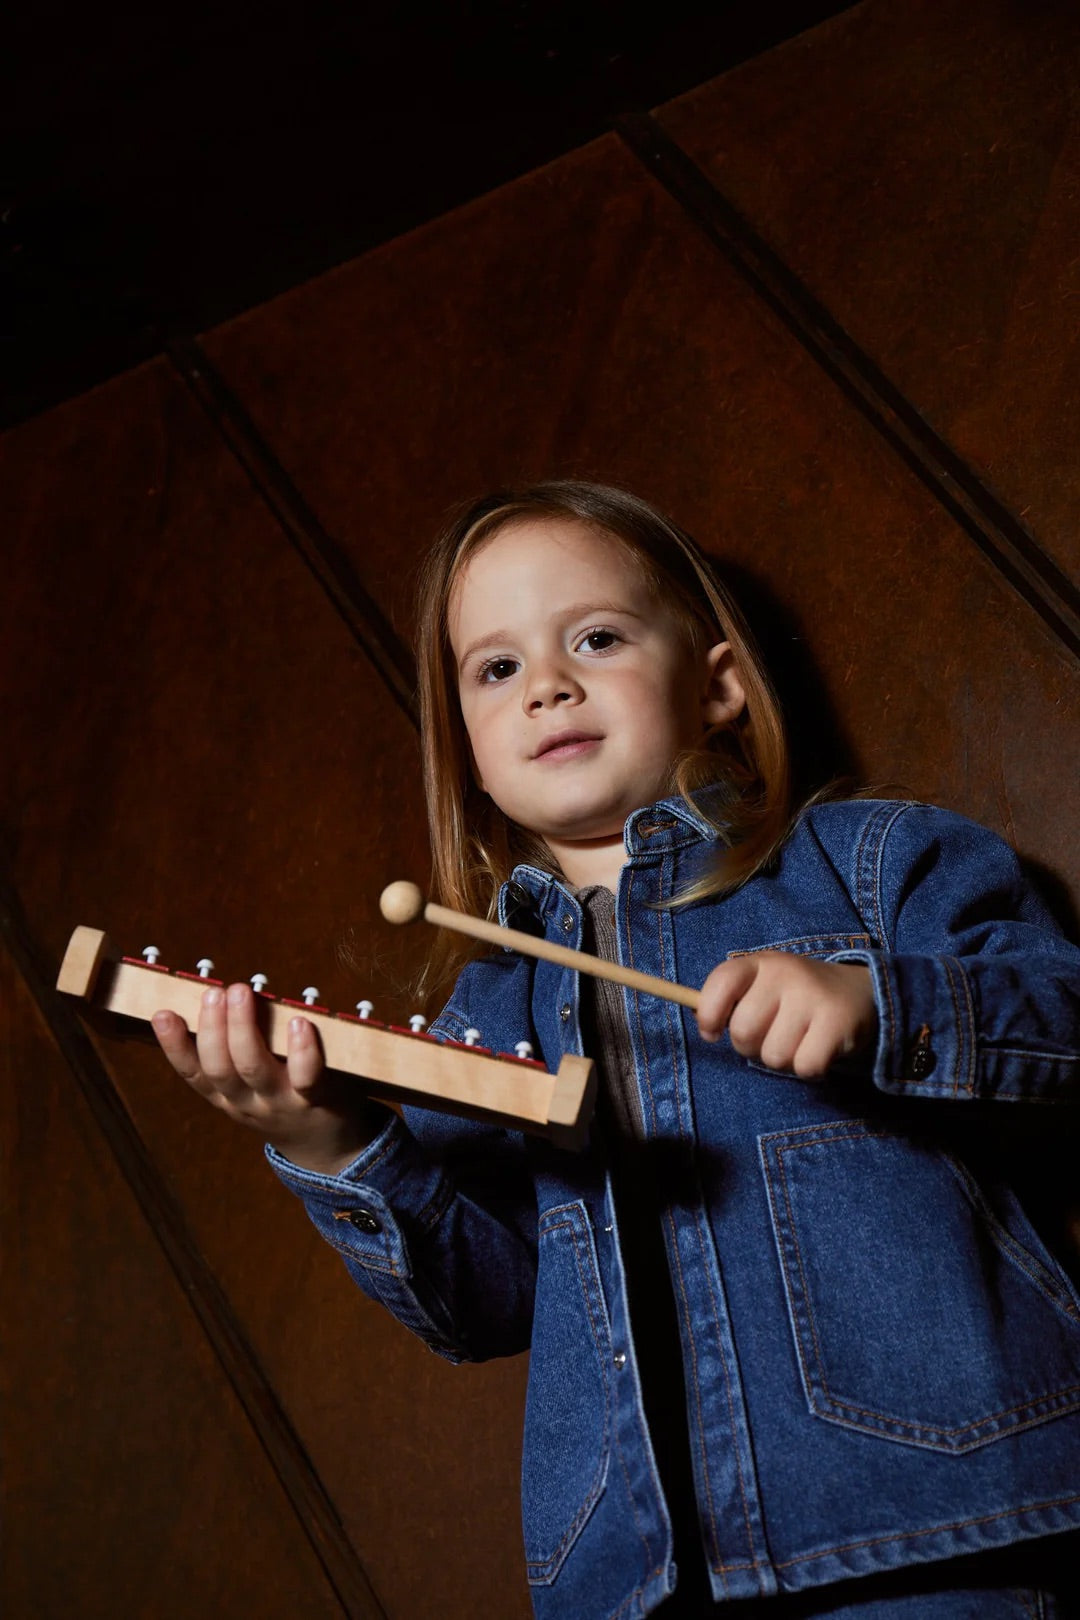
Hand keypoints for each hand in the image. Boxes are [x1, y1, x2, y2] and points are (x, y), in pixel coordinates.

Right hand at [152, 982, 385, 1173]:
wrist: (323, 1147)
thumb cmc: (282, 1098)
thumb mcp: (248, 1086)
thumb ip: (233, 1050)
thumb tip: (220, 996)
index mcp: (225, 1096)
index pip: (193, 1072)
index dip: (174, 1046)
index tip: (162, 1014)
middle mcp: (247, 1102)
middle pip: (220, 1069)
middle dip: (212, 1028)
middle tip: (213, 992)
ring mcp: (280, 1101)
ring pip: (253, 1068)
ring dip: (243, 1029)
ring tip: (241, 992)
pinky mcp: (315, 1098)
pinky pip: (306, 1076)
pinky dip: (302, 1050)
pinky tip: (298, 1022)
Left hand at [696, 952, 876, 1078]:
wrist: (860, 992)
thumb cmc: (796, 997)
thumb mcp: (764, 985)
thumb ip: (732, 1000)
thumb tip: (705, 1029)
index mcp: (761, 963)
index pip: (721, 983)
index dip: (709, 1015)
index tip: (713, 1032)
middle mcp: (785, 973)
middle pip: (743, 1032)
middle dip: (752, 1046)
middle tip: (772, 1035)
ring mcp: (812, 995)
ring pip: (773, 1056)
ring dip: (784, 1059)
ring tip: (800, 1039)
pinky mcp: (837, 1021)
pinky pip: (804, 1066)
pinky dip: (810, 1068)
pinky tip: (819, 1049)